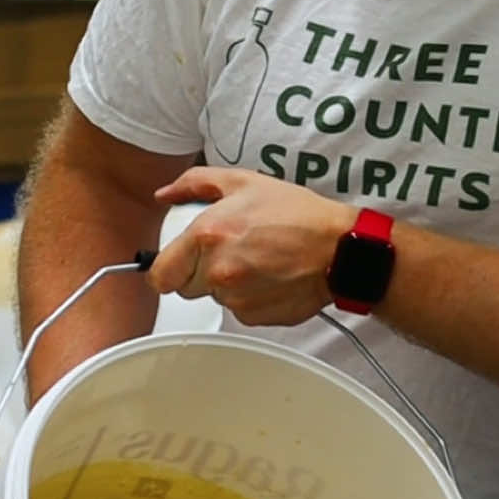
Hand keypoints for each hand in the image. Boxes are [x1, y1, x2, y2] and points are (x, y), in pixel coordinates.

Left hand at [150, 168, 350, 325]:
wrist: (339, 248)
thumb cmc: (297, 214)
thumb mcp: (244, 182)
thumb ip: (194, 184)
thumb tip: (165, 194)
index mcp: (207, 236)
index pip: (160, 275)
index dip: (166, 269)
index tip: (175, 264)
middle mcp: (217, 271)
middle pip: (184, 288)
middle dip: (198, 273)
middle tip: (227, 253)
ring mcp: (236, 298)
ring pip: (214, 298)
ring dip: (226, 284)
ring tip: (255, 261)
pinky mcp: (254, 316)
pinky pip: (238, 310)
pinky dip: (248, 297)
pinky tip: (268, 276)